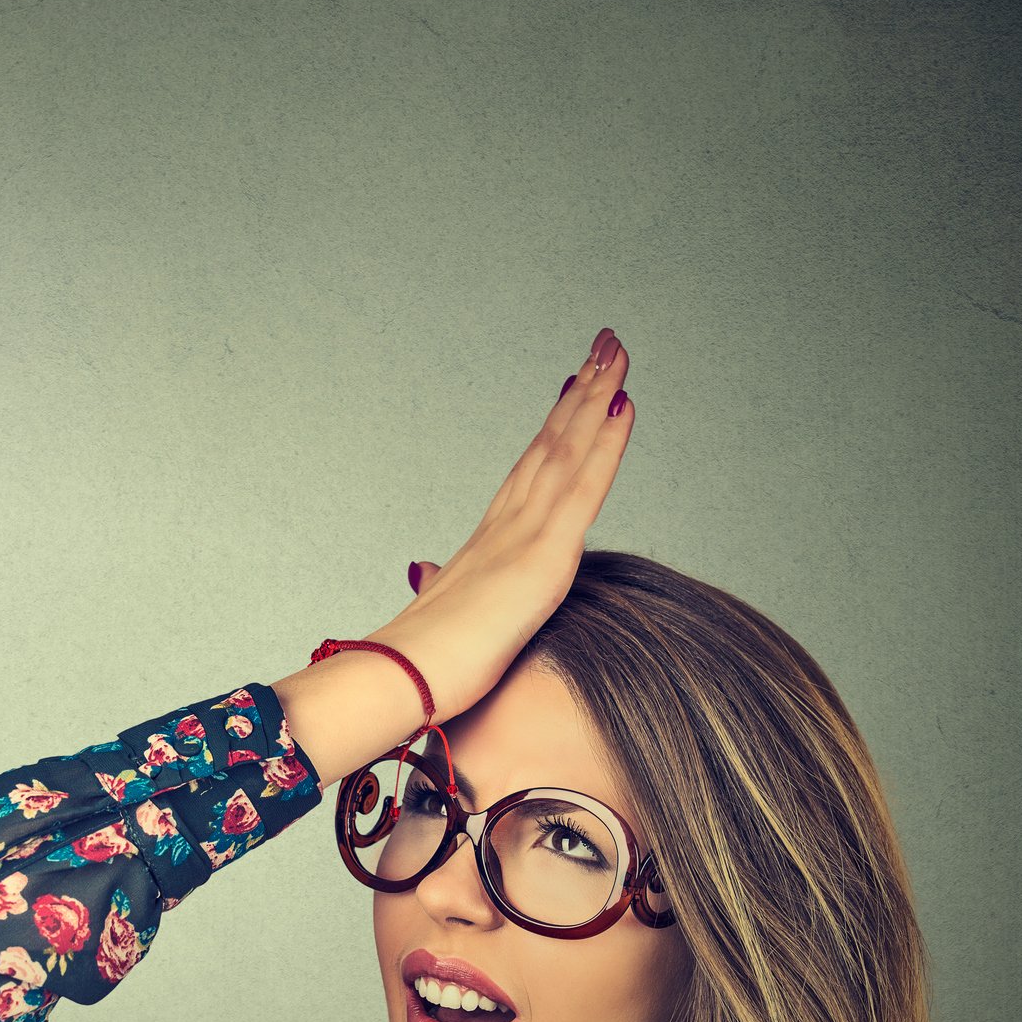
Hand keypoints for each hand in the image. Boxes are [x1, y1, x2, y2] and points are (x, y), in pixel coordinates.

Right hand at [365, 330, 634, 724]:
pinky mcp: (542, 557)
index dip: (556, 426)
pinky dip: (606, 443)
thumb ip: (436, 585)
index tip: (575, 384)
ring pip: (567, 449)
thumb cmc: (415, 663)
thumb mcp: (435, 613)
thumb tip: (423, 571)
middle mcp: (505, 525)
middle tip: (605, 343)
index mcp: (487, 541)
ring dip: (596, 395)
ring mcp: (523, 535)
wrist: (398, 679)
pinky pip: (584, 488)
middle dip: (581, 392)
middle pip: (550, 444)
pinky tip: (623, 404)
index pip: (530, 471)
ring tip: (616, 350)